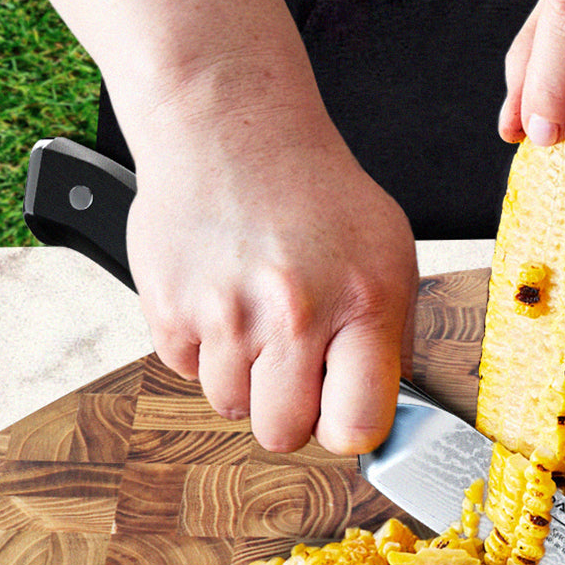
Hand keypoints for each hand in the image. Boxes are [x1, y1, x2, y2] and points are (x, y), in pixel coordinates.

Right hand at [125, 77, 417, 455]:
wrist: (233, 131)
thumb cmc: (318, 194)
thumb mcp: (389, 252)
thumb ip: (394, 335)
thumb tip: (393, 408)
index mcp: (364, 302)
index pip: (358, 424)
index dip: (351, 429)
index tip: (346, 414)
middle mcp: (295, 313)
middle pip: (283, 433)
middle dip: (291, 410)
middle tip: (297, 366)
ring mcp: (227, 313)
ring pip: (232, 406)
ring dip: (246, 376)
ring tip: (259, 317)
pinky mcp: (169, 308)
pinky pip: (187, 370)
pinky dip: (204, 347)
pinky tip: (223, 297)